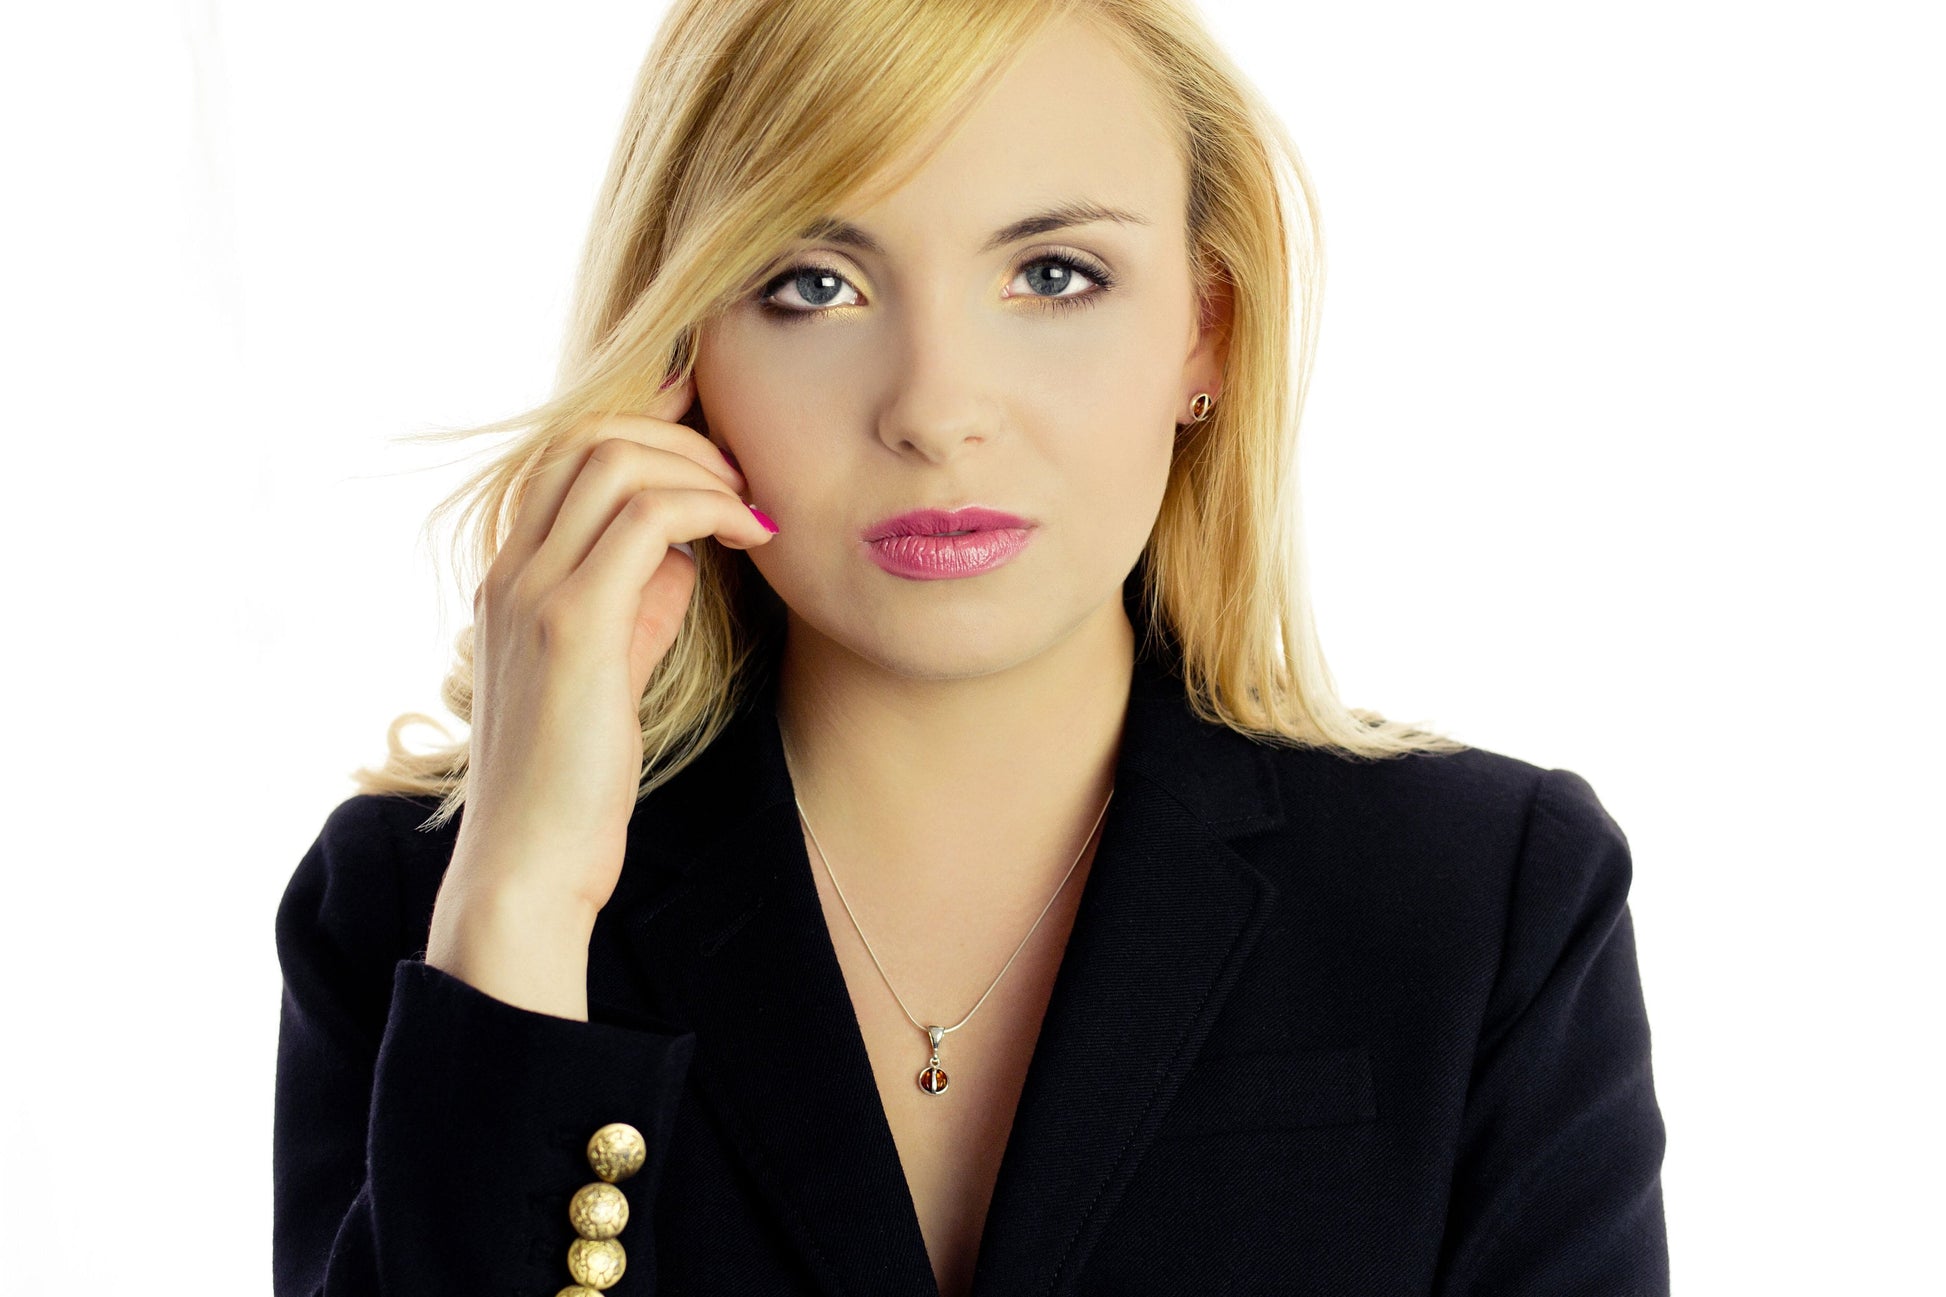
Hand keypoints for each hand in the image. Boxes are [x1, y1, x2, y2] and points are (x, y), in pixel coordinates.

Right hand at [451, 371, 775, 921]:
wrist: (529, 862)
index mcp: (510, 575)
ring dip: (703, 469)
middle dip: (682, 439)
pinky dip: (712, 507)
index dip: (645, 429)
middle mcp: (511, 570)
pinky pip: (649, 518)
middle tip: (746, 481)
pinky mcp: (574, 625)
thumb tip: (686, 545)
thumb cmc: (573, 775)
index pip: (566, 453)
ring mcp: (534, 591)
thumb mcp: (610, 665)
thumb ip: (637, 598)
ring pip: (617, 460)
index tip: (715, 449)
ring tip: (754, 508)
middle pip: (590, 436)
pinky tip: (753, 537)